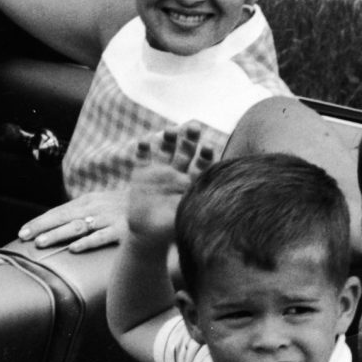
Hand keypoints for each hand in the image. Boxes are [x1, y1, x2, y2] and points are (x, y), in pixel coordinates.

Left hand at [19, 186, 125, 251]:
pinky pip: (102, 237)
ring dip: (57, 235)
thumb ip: (84, 213)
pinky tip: (74, 249)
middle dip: (41, 227)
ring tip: (40, 243)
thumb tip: (61, 224)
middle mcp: (96, 207)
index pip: (59, 211)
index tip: (22, 231)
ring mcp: (108, 218)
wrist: (159, 202)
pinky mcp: (122, 230)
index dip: (40, 221)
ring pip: (77, 227)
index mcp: (89, 201)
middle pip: (62, 217)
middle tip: (24, 237)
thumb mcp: (103, 205)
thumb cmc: (127, 207)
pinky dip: (87, 242)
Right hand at [122, 127, 216, 244]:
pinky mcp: (142, 173)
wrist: (147, 235)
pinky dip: (143, 148)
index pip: (202, 164)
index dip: (206, 155)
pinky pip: (142, 157)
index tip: (209, 147)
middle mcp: (178, 173)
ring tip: (170, 130)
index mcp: (192, 183)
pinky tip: (145, 141)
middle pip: (186, 151)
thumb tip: (219, 205)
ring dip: (169, 138)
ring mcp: (160, 172)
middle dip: (190, 138)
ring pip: (166, 149)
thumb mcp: (186, 218)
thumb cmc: (171, 230)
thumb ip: (197, 208)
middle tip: (194, 126)